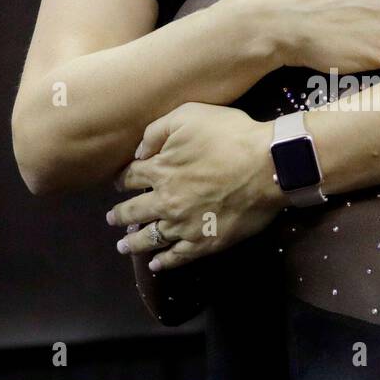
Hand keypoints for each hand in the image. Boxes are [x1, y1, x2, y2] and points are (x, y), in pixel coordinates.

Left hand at [107, 103, 279, 268]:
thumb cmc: (231, 135)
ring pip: (150, 238)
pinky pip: (178, 256)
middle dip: (119, 215)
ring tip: (124, 246)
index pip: (129, 177)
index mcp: (159, 170)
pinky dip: (164, 262)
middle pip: (133, 212)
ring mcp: (185, 225)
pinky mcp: (206, 241)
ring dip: (133, 243)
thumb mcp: (189, 115)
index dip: (120, 180)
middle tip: (112, 219)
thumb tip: (138, 152)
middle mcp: (165, 201)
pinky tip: (156, 264)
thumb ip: (157, 131)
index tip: (117, 184)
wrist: (268, 165)